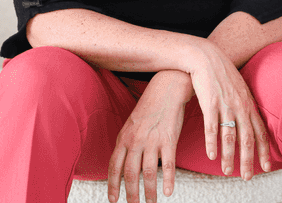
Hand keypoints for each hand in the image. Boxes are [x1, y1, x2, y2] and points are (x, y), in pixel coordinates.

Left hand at [107, 70, 192, 202]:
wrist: (165, 90)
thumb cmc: (148, 109)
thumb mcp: (131, 125)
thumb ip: (126, 144)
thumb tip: (122, 164)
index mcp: (124, 137)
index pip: (114, 166)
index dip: (112, 185)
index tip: (113, 200)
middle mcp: (135, 140)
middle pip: (130, 174)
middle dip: (130, 194)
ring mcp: (152, 141)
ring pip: (148, 173)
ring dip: (149, 192)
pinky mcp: (169, 140)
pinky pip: (168, 165)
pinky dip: (168, 181)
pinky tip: (168, 192)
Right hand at [186, 39, 271, 181]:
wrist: (205, 56)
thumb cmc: (221, 73)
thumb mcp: (239, 88)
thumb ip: (245, 104)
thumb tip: (250, 119)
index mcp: (249, 104)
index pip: (260, 132)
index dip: (264, 151)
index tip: (265, 167)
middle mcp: (240, 106)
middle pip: (247, 139)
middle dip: (248, 160)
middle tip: (247, 177)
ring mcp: (225, 105)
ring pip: (230, 137)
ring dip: (229, 156)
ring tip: (227, 171)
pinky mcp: (210, 102)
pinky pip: (212, 127)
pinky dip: (212, 143)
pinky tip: (212, 155)